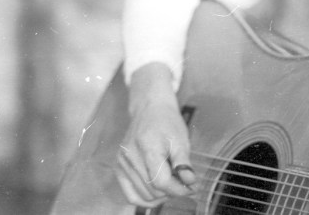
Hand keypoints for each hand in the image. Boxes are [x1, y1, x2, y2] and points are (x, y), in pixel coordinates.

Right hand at [115, 63, 196, 206]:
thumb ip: (184, 164)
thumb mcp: (181, 140)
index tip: (191, 187)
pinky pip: (131, 195)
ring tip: (170, 183)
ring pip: (144, 196)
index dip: (179, 189)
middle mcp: (130, 157)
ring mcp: (122, 163)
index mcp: (147, 147)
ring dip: (160, 196)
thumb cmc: (167, 122)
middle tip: (183, 183)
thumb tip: (190, 184)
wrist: (149, 109)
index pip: (161, 182)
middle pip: (153, 191)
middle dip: (172, 192)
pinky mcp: (118, 168)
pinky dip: (145, 199)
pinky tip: (157, 191)